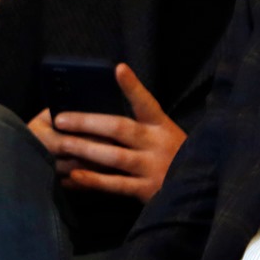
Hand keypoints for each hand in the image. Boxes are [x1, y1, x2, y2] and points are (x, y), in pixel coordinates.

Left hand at [47, 65, 185, 200]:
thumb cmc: (174, 156)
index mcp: (162, 125)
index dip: (132, 86)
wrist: (199, 190)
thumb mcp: (165, 133)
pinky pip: (116, 185)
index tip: (119, 69)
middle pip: (120, 128)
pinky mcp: (148, 190)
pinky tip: (75, 175)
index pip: (146, 102)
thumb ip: (141, 122)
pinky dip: (94, 180)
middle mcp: (157, 143)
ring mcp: (153, 167)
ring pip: (114, 156)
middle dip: (87, 122)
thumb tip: (108, 102)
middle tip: (60, 119)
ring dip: (85, 149)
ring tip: (61, 144)